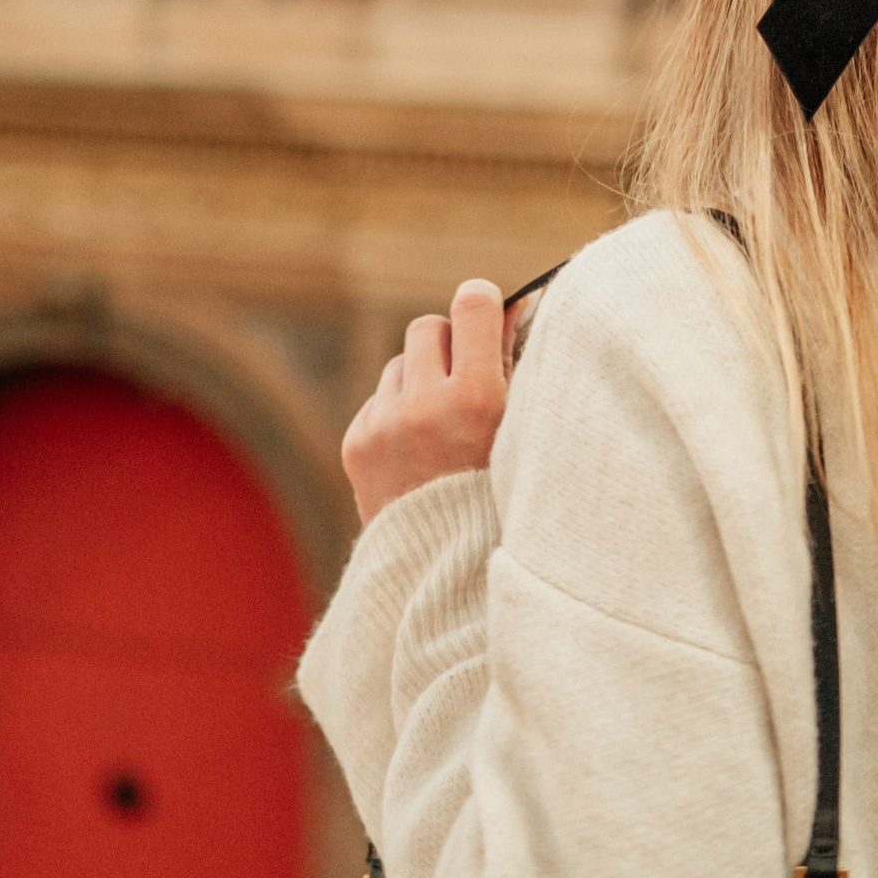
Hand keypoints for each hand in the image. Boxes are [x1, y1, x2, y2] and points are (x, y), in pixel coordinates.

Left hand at [343, 281, 509, 524]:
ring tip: (443, 426)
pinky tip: (420, 451)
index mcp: (476, 401)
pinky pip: (379, 399)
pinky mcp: (356, 443)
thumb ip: (511, 368)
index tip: (490, 316)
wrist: (448, 573)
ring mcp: (383, 425)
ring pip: (401, 363)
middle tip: (466, 376)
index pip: (472, 304)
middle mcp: (423, 407)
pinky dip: (399, 413)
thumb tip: (507, 306)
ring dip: (422, 380)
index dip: (482, 304)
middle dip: (449, 343)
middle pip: (429, 326)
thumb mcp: (520, 433)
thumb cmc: (504, 499)